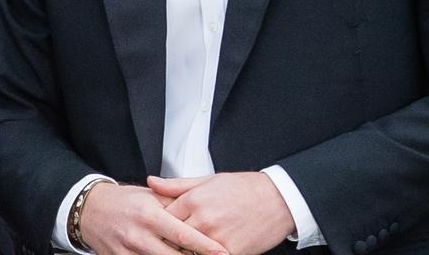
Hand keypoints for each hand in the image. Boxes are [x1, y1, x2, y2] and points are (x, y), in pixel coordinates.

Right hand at [79, 181, 227, 254]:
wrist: (91, 211)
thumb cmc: (125, 201)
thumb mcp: (150, 196)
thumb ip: (174, 205)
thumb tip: (201, 214)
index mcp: (150, 215)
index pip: (184, 235)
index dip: (206, 247)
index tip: (223, 252)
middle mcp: (139, 235)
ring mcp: (129, 252)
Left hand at [148, 173, 294, 254]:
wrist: (277, 199)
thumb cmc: (243, 188)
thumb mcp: (207, 180)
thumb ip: (176, 185)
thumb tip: (151, 182)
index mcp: (194, 200)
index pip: (163, 218)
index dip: (160, 223)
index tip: (157, 226)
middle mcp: (203, 220)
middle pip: (173, 238)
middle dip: (168, 240)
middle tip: (165, 241)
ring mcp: (216, 238)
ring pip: (189, 252)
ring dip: (186, 250)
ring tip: (185, 246)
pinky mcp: (231, 252)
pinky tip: (203, 251)